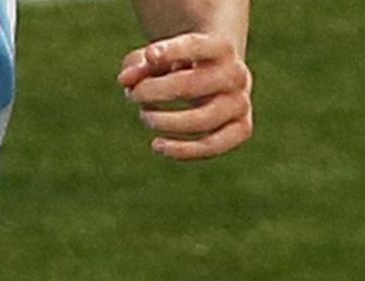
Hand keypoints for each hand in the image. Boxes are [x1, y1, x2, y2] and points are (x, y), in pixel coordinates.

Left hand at [118, 32, 253, 160]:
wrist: (214, 79)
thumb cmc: (178, 66)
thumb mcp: (157, 59)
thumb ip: (139, 66)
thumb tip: (125, 81)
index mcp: (220, 48)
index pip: (199, 46)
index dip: (173, 51)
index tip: (149, 54)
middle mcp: (236, 74)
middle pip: (196, 85)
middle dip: (158, 91)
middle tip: (135, 94)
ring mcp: (240, 103)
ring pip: (205, 120)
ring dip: (168, 122)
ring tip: (145, 116)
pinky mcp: (240, 129)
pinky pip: (214, 145)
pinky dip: (183, 150)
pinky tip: (156, 145)